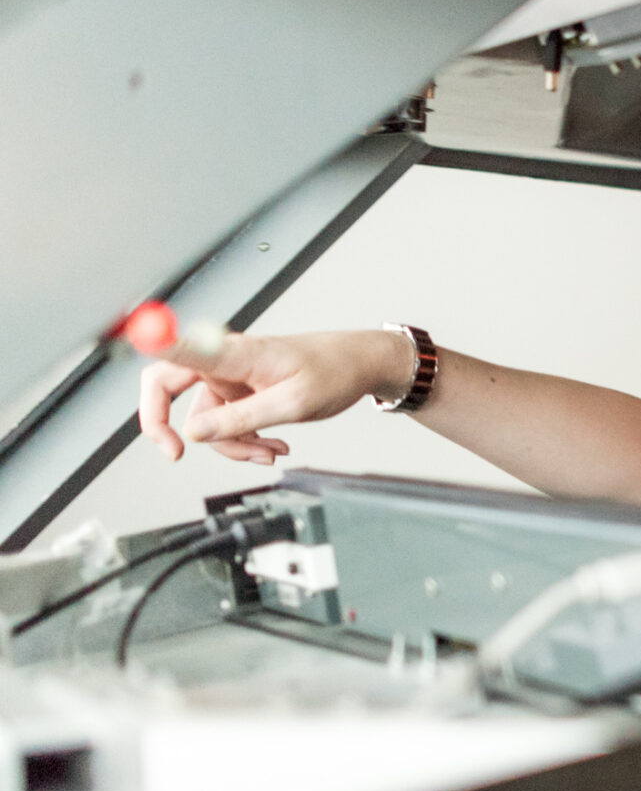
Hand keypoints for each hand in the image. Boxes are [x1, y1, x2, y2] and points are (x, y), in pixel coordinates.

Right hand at [137, 329, 411, 465]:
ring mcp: (228, 376)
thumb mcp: (292, 404)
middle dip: (169, 428)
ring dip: (233, 444)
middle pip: (165, 388)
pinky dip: (246, 440)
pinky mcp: (239, 390)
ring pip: (204, 420)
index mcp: (233, 353)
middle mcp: (222, 361)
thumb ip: (242, 418)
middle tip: (176, 454)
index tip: (130, 336)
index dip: (150, 341)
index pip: (179, 346)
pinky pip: (225, 423)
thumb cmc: (333, 372)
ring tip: (270, 451)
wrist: (360, 366)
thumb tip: (195, 433)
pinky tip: (273, 445)